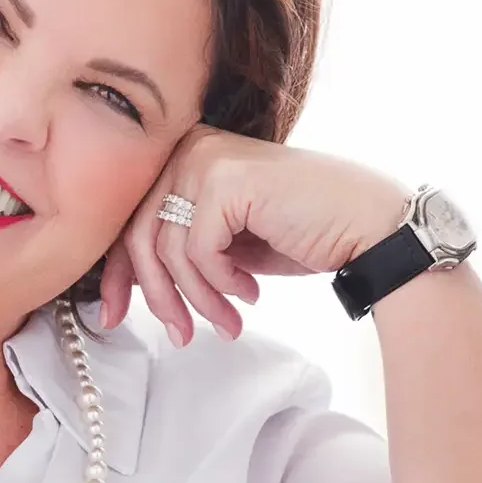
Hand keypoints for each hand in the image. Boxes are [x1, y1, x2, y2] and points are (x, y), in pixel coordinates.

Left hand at [95, 122, 410, 342]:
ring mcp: (207, 158)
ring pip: (166, 249)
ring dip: (197, 299)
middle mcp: (191, 147)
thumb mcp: (226, 245)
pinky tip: (250, 293)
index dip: (117, 273)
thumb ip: (180, 251)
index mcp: (185, 156)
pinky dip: (221, 282)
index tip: (113, 316)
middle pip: (138, 235)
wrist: (368, 226)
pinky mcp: (228, 180)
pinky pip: (198, 250)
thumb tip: (127, 283)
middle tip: (180, 336)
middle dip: (158, 297)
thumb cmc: (303, 234)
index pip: (129, 218)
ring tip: (226, 323)